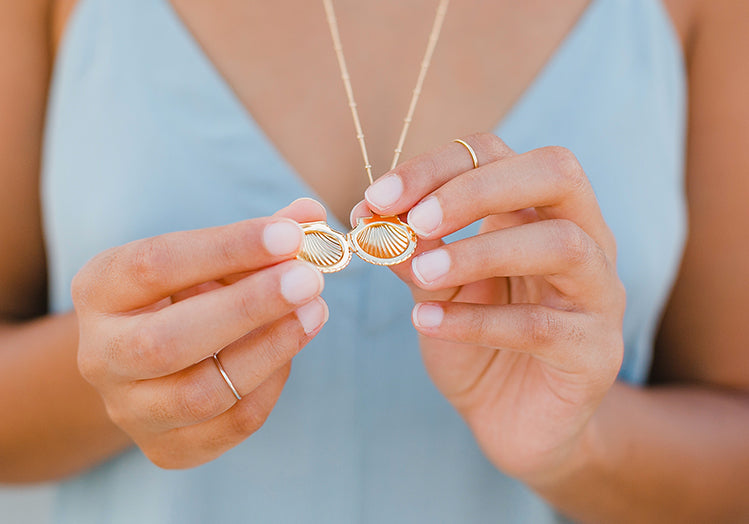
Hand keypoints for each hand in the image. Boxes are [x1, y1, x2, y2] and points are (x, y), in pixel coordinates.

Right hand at [73, 199, 327, 468]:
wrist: (146, 360)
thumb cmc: (184, 294)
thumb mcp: (208, 257)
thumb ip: (258, 237)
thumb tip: (311, 215)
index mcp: (101, 290)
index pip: (155, 265)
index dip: (226, 249)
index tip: (288, 235)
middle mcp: (100, 355)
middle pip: (167, 342)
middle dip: (248, 308)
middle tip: (308, 280)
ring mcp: (130, 409)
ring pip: (200, 393)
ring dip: (270, 349)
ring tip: (314, 311)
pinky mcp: (167, 448)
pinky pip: (231, 425)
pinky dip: (271, 385)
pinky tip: (291, 347)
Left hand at [354, 134, 625, 483]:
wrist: (510, 419)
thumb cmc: (475, 341)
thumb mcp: (436, 288)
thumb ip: (416, 250)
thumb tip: (374, 216)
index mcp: (537, 210)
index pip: (496, 155)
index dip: (436, 167)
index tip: (378, 197)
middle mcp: (582, 238)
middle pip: (554, 174)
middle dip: (476, 190)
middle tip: (417, 222)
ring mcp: (598, 293)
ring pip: (561, 246)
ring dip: (481, 253)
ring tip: (421, 275)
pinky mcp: (596, 352)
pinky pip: (542, 326)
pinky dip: (477, 320)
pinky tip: (426, 323)